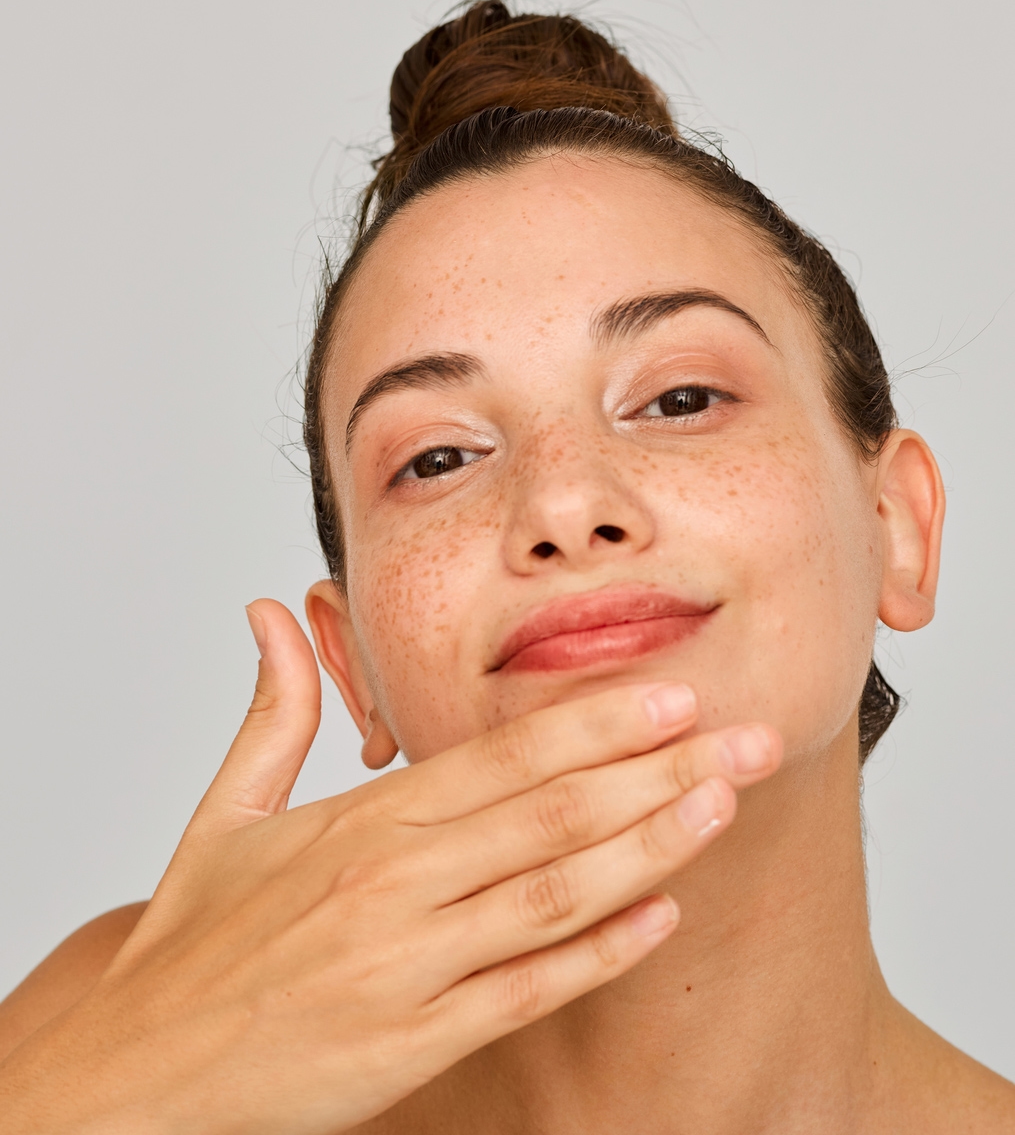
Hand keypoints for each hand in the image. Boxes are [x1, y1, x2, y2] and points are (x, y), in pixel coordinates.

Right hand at [0, 600, 781, 1133]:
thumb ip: (273, 711)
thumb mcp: (224, 815)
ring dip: (649, 848)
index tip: (671, 692)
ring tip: (721, 806)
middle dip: (660, 770)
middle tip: (746, 738)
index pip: (499, 756)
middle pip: (551, 814)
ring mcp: (407, 967)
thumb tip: (267, 611)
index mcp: (358, 822)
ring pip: (553, 895)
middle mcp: (392, 885)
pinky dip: (599, 953)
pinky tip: (662, 917)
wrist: (131, 1076)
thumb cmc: (191, 944)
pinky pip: (526, 992)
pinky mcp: (412, 1044)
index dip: (594, 723)